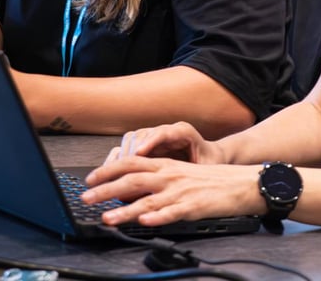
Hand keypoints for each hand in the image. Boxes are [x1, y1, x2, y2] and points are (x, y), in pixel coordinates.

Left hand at [82, 157, 261, 227]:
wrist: (242, 183)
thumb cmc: (211, 180)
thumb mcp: (181, 173)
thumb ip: (157, 178)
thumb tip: (129, 188)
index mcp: (166, 166)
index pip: (130, 164)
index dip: (108, 170)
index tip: (90, 180)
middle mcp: (170, 176)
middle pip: (132, 181)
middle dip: (106, 190)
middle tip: (86, 198)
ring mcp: (181, 192)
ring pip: (148, 199)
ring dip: (125, 210)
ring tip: (107, 218)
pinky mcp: (194, 206)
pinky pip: (173, 212)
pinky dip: (158, 217)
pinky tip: (145, 222)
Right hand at [102, 121, 226, 164]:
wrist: (210, 157)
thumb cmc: (209, 162)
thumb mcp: (206, 168)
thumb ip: (192, 176)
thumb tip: (180, 188)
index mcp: (183, 132)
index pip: (164, 133)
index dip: (150, 142)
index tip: (140, 153)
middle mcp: (165, 132)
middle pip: (141, 135)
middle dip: (129, 151)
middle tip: (120, 168)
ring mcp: (152, 137)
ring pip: (131, 140)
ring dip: (121, 157)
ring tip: (113, 173)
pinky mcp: (144, 146)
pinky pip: (126, 148)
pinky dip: (117, 160)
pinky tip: (110, 173)